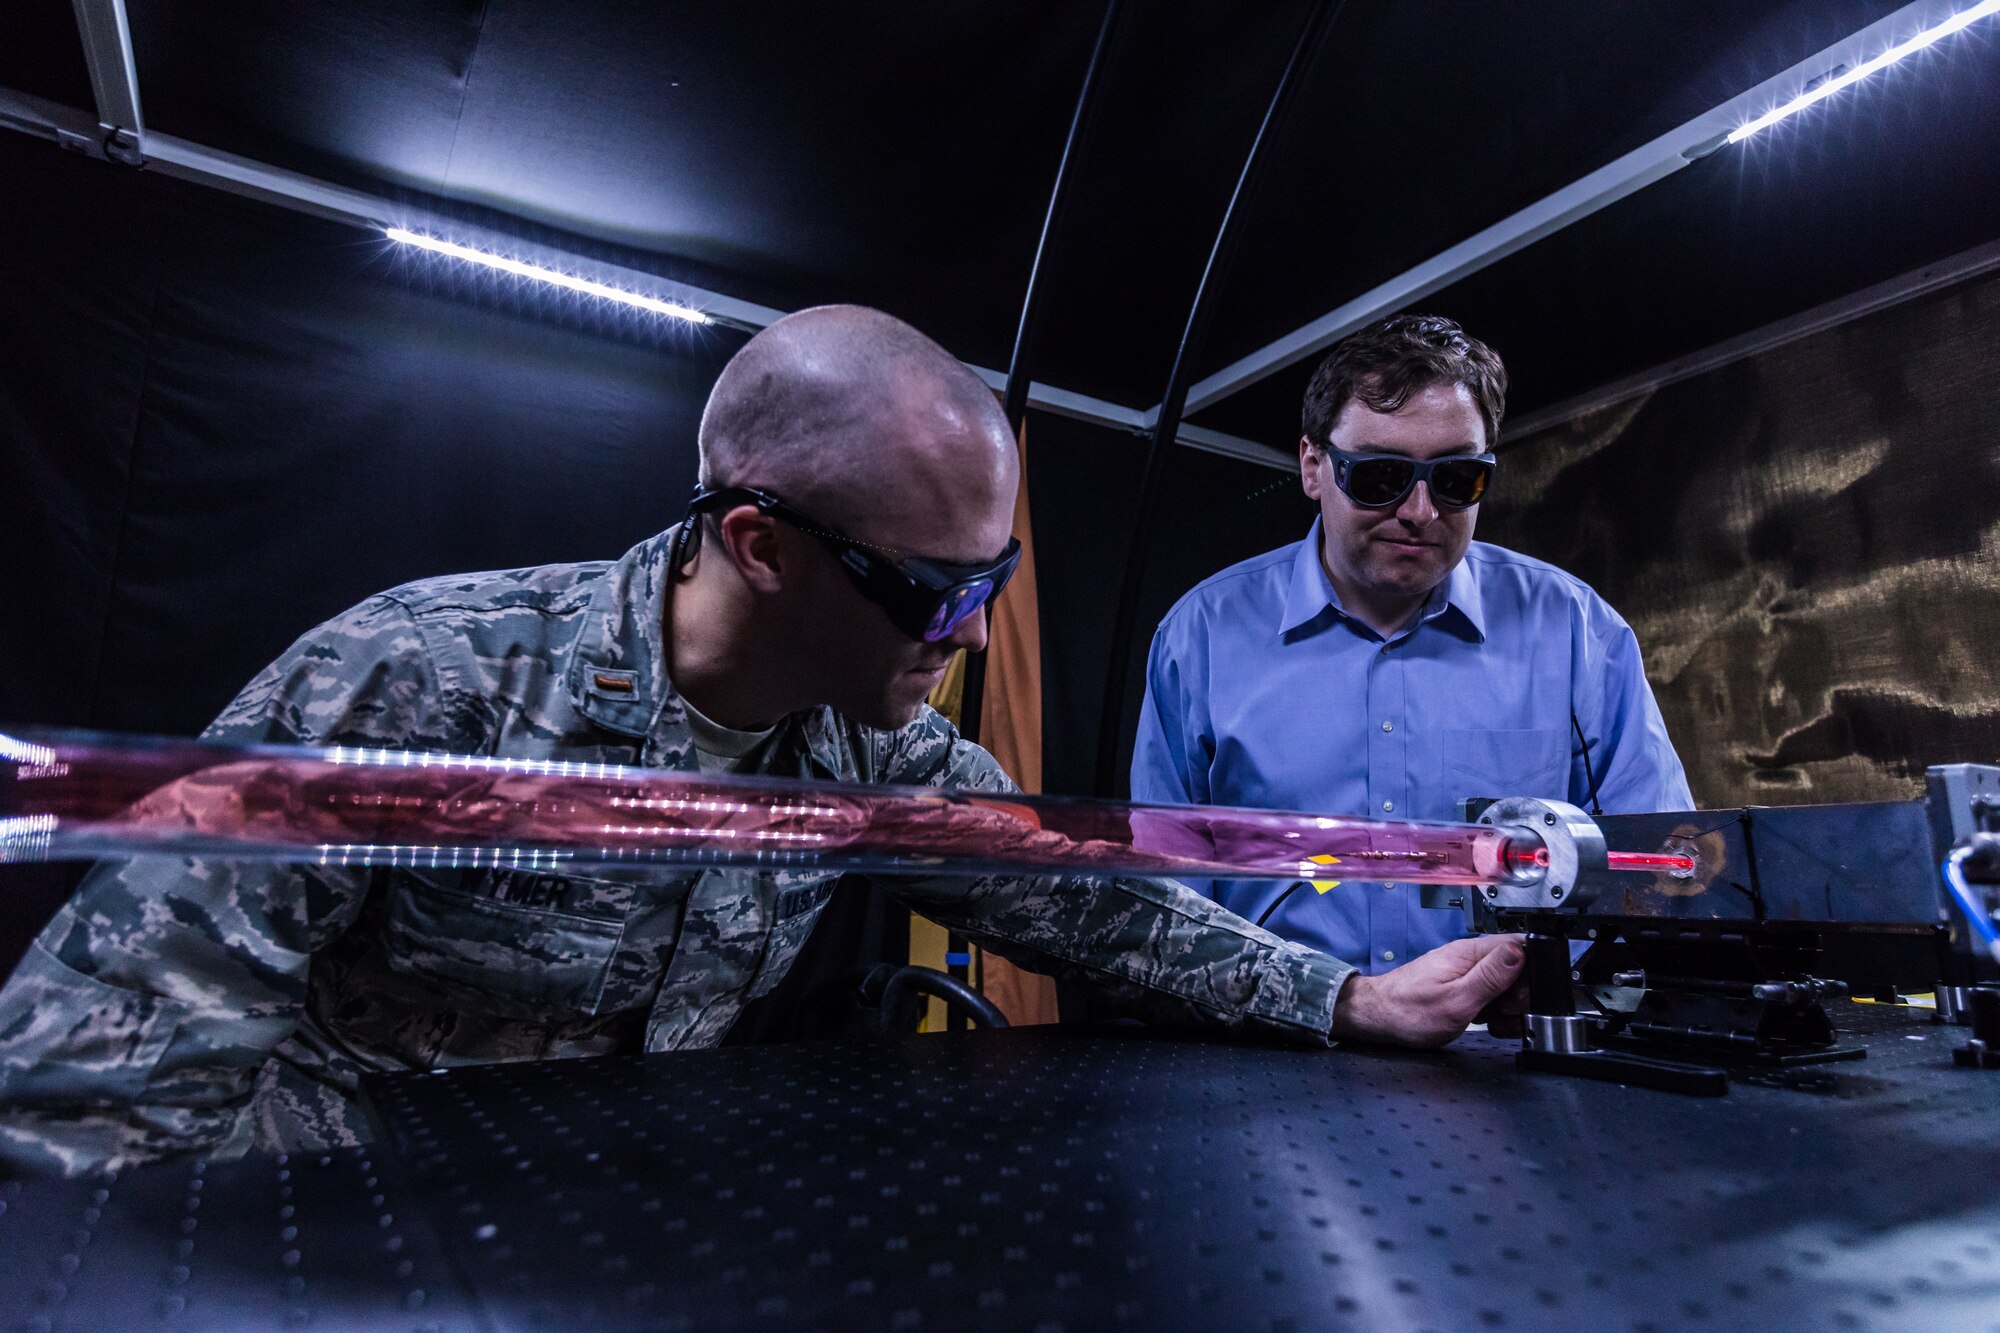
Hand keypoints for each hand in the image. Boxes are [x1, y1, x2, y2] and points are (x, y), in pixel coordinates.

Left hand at [1330, 934, 1526, 1047]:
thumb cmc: (1408, 1012)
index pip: (1520, 946)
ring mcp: (1465, 972)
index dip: (1531, 973)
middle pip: (1517, 968)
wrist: (1377, 1019)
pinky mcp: (1462, 986)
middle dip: (1519, 995)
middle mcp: (1469, 958)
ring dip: (1507, 1007)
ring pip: (1506, 985)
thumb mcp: (1457, 1000)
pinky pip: (1491, 996)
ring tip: (1491, 1021)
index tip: (1521, 997)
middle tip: (1503, 1013)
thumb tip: (1520, 950)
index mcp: (1471, 953)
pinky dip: (1494, 1012)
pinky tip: (1485, 1023)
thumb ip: (1491, 977)